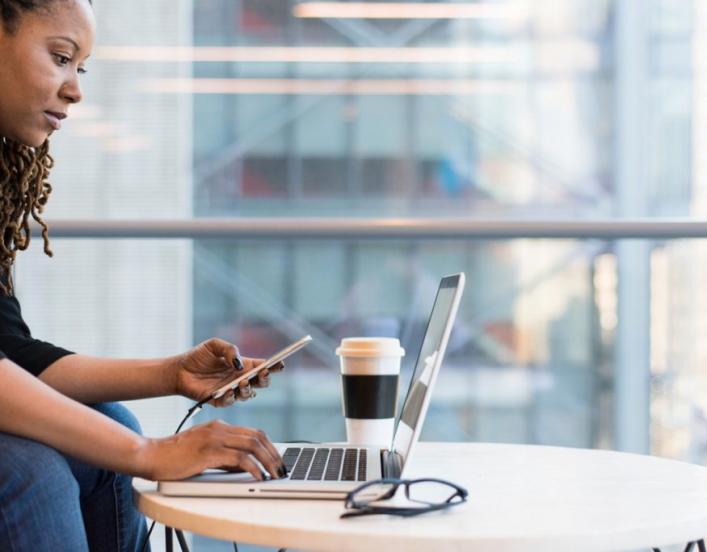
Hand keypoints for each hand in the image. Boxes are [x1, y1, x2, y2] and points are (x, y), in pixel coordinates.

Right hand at [136, 420, 286, 480]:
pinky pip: (239, 458)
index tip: (277, 460)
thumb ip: (224, 455)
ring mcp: (215, 438)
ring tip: (275, 474)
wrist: (151, 455)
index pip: (253, 432)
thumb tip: (245, 466)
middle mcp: (220, 429)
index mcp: (219, 426)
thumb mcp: (204, 452)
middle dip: (274, 454)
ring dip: (268, 461)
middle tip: (281, 469)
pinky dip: (253, 468)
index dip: (269, 446)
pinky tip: (258, 477)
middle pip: (258, 437)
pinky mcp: (209, 452)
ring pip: (253, 445)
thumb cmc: (174, 456)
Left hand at [172, 338, 283, 406]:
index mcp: (243, 365)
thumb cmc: (198, 356)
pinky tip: (229, 391)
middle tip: (263, 373)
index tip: (280, 363)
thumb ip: (229, 350)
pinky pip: (230, 402)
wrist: (179, 370)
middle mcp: (240, 379)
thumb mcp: (214, 345)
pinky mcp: (220, 401)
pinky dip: (231, 397)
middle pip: (261, 382)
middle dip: (265, 378)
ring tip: (243, 382)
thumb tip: (239, 363)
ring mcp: (231, 391)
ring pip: (248, 394)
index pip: (263, 366)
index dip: (274, 366)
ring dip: (248, 389)